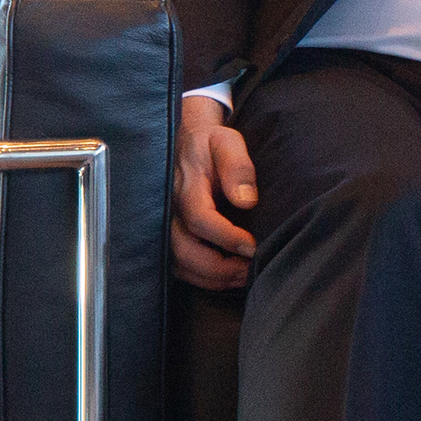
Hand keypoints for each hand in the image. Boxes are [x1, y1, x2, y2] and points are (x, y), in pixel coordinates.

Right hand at [171, 93, 257, 290]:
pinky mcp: (171, 235)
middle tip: (251, 269)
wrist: (188, 144)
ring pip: (180, 264)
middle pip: (184, 250)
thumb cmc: (211, 144)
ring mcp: (168, 226)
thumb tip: (247, 199)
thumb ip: (238, 167)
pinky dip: (204, 278)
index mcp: (186, 188)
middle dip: (218, 267)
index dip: (226, 237)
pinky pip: (180, 266)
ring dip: (212, 277)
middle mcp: (172, 211)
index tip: (253, 246)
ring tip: (245, 276)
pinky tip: (229, 277)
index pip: (200, 219)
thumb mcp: (227, 143)